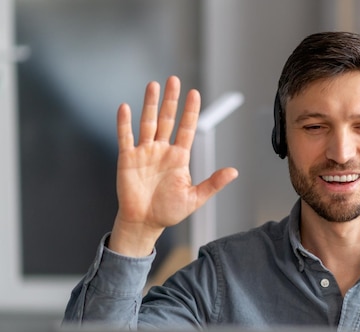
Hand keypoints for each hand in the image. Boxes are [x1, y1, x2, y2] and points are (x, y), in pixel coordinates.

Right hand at [109, 76, 237, 256]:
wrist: (145, 223)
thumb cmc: (169, 211)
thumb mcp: (195, 198)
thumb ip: (213, 183)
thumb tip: (234, 172)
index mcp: (179, 157)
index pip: (187, 128)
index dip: (191, 111)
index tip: (195, 93)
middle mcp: (162, 150)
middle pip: (167, 119)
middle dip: (171, 100)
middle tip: (174, 80)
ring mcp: (144, 152)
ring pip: (148, 123)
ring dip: (150, 104)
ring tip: (153, 86)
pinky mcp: (127, 159)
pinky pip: (125, 138)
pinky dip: (125, 123)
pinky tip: (126, 108)